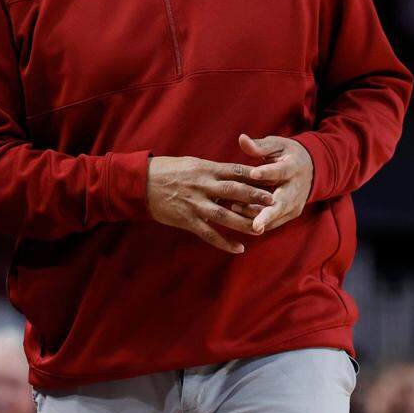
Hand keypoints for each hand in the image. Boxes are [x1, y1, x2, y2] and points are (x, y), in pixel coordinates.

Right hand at [147, 155, 274, 252]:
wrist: (140, 183)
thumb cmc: (166, 170)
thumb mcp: (190, 163)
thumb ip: (211, 170)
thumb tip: (231, 173)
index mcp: (204, 169)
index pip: (234, 171)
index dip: (253, 176)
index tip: (270, 179)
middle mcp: (202, 186)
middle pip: (233, 191)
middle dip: (254, 197)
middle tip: (273, 202)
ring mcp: (195, 204)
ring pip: (224, 215)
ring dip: (244, 223)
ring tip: (261, 229)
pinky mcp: (187, 220)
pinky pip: (209, 234)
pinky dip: (224, 242)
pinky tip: (238, 248)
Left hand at [236, 133, 313, 232]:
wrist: (310, 168)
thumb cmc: (287, 154)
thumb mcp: (276, 146)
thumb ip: (258, 146)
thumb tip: (241, 138)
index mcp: (293, 167)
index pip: (280, 171)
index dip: (267, 172)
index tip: (253, 174)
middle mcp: (296, 188)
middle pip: (282, 203)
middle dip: (268, 214)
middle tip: (255, 225)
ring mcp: (295, 203)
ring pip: (276, 215)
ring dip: (257, 217)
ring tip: (235, 210)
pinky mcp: (291, 213)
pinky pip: (274, 221)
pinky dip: (258, 220)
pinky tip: (239, 215)